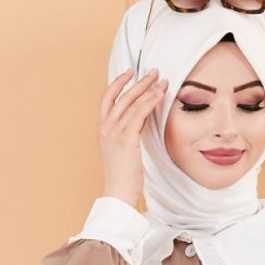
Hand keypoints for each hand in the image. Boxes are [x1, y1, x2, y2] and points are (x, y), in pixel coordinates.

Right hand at [99, 67, 167, 204]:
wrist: (118, 192)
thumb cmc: (122, 175)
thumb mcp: (121, 149)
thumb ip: (127, 131)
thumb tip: (142, 117)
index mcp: (102, 129)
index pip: (107, 98)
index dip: (118, 82)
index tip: (130, 72)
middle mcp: (106, 127)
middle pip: (123, 96)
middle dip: (139, 81)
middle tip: (154, 71)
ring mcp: (115, 133)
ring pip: (133, 102)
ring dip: (149, 89)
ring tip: (162, 81)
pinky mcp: (126, 139)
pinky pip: (140, 113)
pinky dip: (151, 101)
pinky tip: (160, 95)